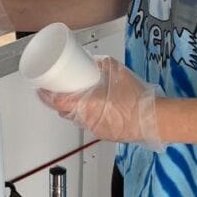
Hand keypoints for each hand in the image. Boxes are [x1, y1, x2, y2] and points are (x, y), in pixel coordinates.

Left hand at [38, 57, 165, 148]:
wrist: (155, 120)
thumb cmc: (138, 100)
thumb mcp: (119, 74)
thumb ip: (104, 65)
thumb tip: (96, 61)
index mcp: (88, 107)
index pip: (59, 103)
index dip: (47, 96)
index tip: (41, 89)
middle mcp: (89, 121)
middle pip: (65, 113)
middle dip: (59, 102)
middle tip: (58, 90)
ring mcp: (97, 130)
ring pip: (78, 120)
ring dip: (73, 109)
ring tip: (75, 97)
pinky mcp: (106, 135)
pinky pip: (91, 124)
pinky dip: (87, 116)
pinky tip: (93, 108)